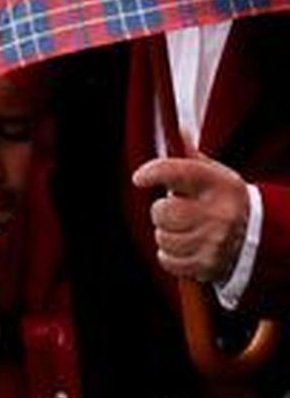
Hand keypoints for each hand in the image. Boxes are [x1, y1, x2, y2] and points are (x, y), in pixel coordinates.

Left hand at [132, 155, 249, 282]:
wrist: (258, 239)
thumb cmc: (226, 202)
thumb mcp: (216, 176)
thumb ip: (192, 158)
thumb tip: (178, 131)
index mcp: (222, 186)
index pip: (179, 172)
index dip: (154, 172)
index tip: (140, 178)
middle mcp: (220, 214)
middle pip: (162, 211)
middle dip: (162, 211)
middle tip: (177, 211)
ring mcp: (214, 241)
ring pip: (162, 237)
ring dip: (167, 234)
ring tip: (186, 230)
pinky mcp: (207, 266)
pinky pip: (166, 259)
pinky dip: (170, 255)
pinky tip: (186, 247)